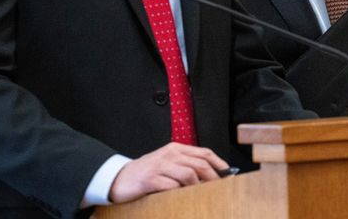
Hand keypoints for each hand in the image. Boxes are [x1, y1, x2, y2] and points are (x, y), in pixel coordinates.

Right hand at [108, 142, 229, 202]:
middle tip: (220, 190)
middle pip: (200, 164)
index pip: (204, 153)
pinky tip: (183, 198)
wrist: (119, 178)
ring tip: (202, 196)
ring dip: (198, 187)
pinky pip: (171, 186)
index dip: (220, 164)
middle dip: (214, 178)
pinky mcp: (150, 179)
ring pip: (188, 174)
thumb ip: (186, 166)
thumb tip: (210, 177)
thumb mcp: (168, 165)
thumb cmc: (146, 173)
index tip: (229, 175)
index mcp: (176, 149)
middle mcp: (170, 154)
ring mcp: (160, 166)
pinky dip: (180, 193)